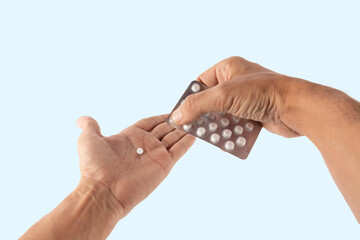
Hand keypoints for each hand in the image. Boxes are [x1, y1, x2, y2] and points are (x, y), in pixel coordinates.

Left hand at [76, 114, 194, 215]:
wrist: (103, 190)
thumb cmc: (94, 167)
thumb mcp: (88, 140)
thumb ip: (90, 126)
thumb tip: (81, 119)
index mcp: (130, 137)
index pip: (149, 122)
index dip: (160, 116)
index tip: (172, 110)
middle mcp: (144, 145)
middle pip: (164, 129)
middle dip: (175, 121)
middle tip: (188, 111)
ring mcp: (155, 155)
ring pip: (174, 138)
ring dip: (184, 129)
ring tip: (196, 119)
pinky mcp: (164, 165)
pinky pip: (179, 150)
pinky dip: (188, 142)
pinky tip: (195, 133)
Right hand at [170, 56, 301, 136]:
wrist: (296, 108)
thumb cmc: (263, 92)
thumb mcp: (223, 96)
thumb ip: (197, 105)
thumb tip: (177, 116)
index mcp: (228, 68)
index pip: (200, 83)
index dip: (190, 99)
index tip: (181, 115)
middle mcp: (236, 81)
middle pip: (210, 101)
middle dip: (205, 117)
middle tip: (198, 130)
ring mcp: (246, 98)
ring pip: (223, 115)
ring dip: (220, 128)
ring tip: (218, 138)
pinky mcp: (254, 113)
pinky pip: (236, 124)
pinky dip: (233, 133)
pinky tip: (232, 141)